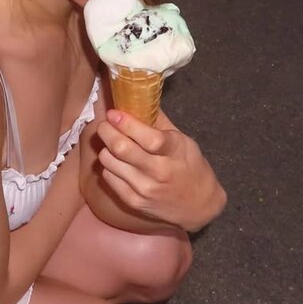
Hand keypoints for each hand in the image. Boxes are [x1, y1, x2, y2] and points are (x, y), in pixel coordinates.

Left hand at [96, 108, 225, 232]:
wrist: (197, 205)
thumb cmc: (190, 167)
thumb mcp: (183, 142)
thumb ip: (160, 122)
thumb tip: (138, 98)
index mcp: (174, 152)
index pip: (148, 138)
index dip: (126, 123)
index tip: (114, 113)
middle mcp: (159, 172)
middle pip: (122, 149)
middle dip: (107, 131)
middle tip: (105, 124)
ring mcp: (145, 189)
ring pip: (109, 162)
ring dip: (106, 148)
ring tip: (111, 143)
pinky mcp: (133, 201)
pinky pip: (108, 177)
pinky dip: (109, 165)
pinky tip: (116, 162)